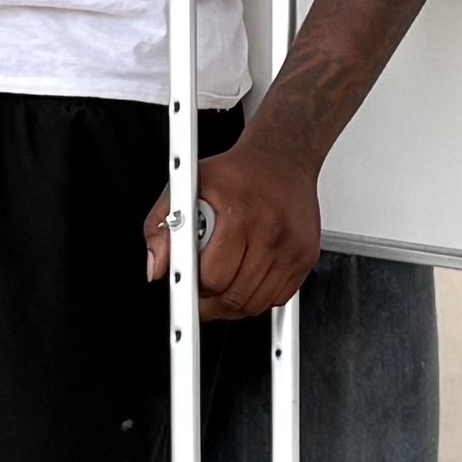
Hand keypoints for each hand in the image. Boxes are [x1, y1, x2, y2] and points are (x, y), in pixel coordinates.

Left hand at [152, 132, 321, 317]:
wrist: (282, 158)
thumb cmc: (236, 172)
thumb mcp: (187, 187)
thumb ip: (161, 226)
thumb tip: (156, 267)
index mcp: (240, 213)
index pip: (214, 277)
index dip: (195, 289)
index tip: (186, 294)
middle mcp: (270, 231)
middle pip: (234, 296)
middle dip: (211, 301)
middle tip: (200, 289)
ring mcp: (292, 247)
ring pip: (256, 303)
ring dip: (234, 303)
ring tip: (223, 283)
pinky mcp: (306, 256)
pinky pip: (278, 298)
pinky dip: (259, 297)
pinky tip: (247, 277)